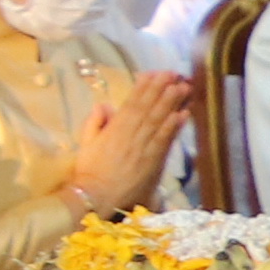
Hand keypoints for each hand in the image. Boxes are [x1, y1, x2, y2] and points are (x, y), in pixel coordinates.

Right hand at [80, 70, 194, 213]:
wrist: (98, 196)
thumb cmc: (90, 171)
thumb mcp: (86, 144)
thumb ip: (94, 123)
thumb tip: (104, 105)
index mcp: (114, 130)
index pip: (131, 104)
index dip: (143, 87)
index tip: (153, 73)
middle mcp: (131, 135)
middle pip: (149, 108)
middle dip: (161, 89)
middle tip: (173, 73)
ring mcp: (144, 147)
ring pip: (159, 121)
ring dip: (172, 103)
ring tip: (182, 87)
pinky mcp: (153, 160)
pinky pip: (166, 140)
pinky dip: (175, 127)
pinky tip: (183, 114)